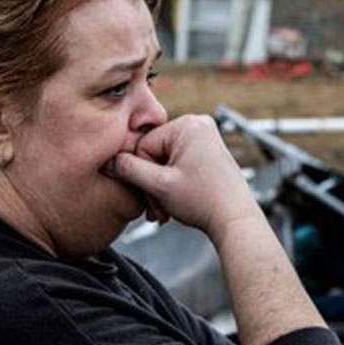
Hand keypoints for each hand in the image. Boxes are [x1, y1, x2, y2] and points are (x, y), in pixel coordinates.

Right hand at [107, 115, 258, 238]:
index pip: (144, 146)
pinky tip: (175, 201)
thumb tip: (108, 160)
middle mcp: (197, 125)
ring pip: (164, 161)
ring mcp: (204, 137)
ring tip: (167, 208)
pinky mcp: (207, 151)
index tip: (152, 196)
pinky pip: (177, 163)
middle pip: (153, 153)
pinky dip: (172, 183)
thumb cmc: (205, 201)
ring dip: (160, 187)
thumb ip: (129, 170)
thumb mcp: (159, 185)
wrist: (235, 220)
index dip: (143, 174)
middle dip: (152, 184)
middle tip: (159, 208)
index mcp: (188, 125)